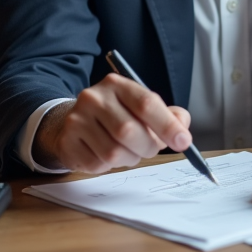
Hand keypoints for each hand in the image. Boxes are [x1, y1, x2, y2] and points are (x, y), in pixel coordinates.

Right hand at [33, 74, 192, 173]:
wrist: (71, 122)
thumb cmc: (115, 115)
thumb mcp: (140, 107)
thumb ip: (167, 115)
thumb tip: (182, 128)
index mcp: (117, 84)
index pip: (146, 103)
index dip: (167, 125)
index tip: (183, 142)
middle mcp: (94, 98)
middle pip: (129, 131)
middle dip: (148, 147)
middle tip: (151, 149)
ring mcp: (77, 119)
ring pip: (114, 153)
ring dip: (129, 158)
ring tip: (127, 151)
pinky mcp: (67, 142)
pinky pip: (98, 164)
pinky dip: (109, 166)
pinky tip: (105, 154)